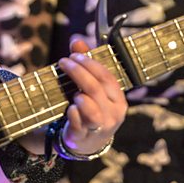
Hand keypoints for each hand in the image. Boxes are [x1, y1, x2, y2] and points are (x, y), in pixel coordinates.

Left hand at [56, 39, 126, 154]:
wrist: (88, 143)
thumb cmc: (92, 108)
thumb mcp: (93, 88)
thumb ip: (86, 64)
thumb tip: (76, 40)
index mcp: (118, 99)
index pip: (107, 77)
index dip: (90, 63)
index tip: (74, 54)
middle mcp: (113, 113)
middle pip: (96, 89)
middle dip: (78, 72)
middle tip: (64, 62)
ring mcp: (99, 127)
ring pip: (91, 108)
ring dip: (79, 96)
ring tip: (73, 92)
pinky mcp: (84, 137)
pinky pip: (78, 122)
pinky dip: (73, 112)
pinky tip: (69, 108)